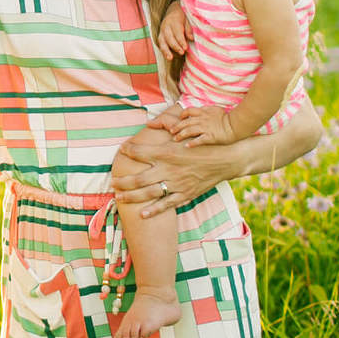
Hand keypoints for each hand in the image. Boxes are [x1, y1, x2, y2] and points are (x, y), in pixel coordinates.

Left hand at [113, 110, 233, 218]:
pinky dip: (154, 210)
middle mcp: (169, 169)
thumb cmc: (203, 145)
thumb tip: (150, 124)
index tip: (121, 150)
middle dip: (123, 181)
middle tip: (112, 182)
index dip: (129, 151)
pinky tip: (142, 214)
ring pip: (149, 193)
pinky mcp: (185, 194)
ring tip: (119, 197)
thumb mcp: (184, 134)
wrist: (226, 159)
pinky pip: (167, 204)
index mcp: (167, 153)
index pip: (140, 152)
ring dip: (132, 196)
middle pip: (139, 179)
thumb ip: (166, 128)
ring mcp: (177, 184)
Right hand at [157, 2, 188, 56]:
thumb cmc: (182, 16)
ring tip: (170, 58)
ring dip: (166, 50)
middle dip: (175, 46)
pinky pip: (160, 43)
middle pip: (169, 38)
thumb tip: (191, 39)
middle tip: (182, 52)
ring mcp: (161, 31)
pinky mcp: (160, 35)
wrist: (172, 10)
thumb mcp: (187, 19)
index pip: (177, 32)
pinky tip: (168, 56)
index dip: (181, 41)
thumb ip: (188, 29)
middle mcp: (166, 26)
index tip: (186, 48)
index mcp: (174, 21)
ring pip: (162, 41)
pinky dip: (163, 50)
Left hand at [164, 104, 237, 146]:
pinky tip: (187, 146)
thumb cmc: (228, 117)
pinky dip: (192, 143)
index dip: (182, 115)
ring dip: (181, 135)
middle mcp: (202, 119)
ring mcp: (205, 128)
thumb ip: (208, 109)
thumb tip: (203, 109)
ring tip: (175, 139)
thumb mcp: (216, 109)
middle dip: (177, 127)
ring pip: (189, 131)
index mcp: (204, 112)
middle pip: (186, 122)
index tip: (180, 119)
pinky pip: (198, 140)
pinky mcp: (210, 137)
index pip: (189, 111)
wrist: (236, 124)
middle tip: (171, 131)